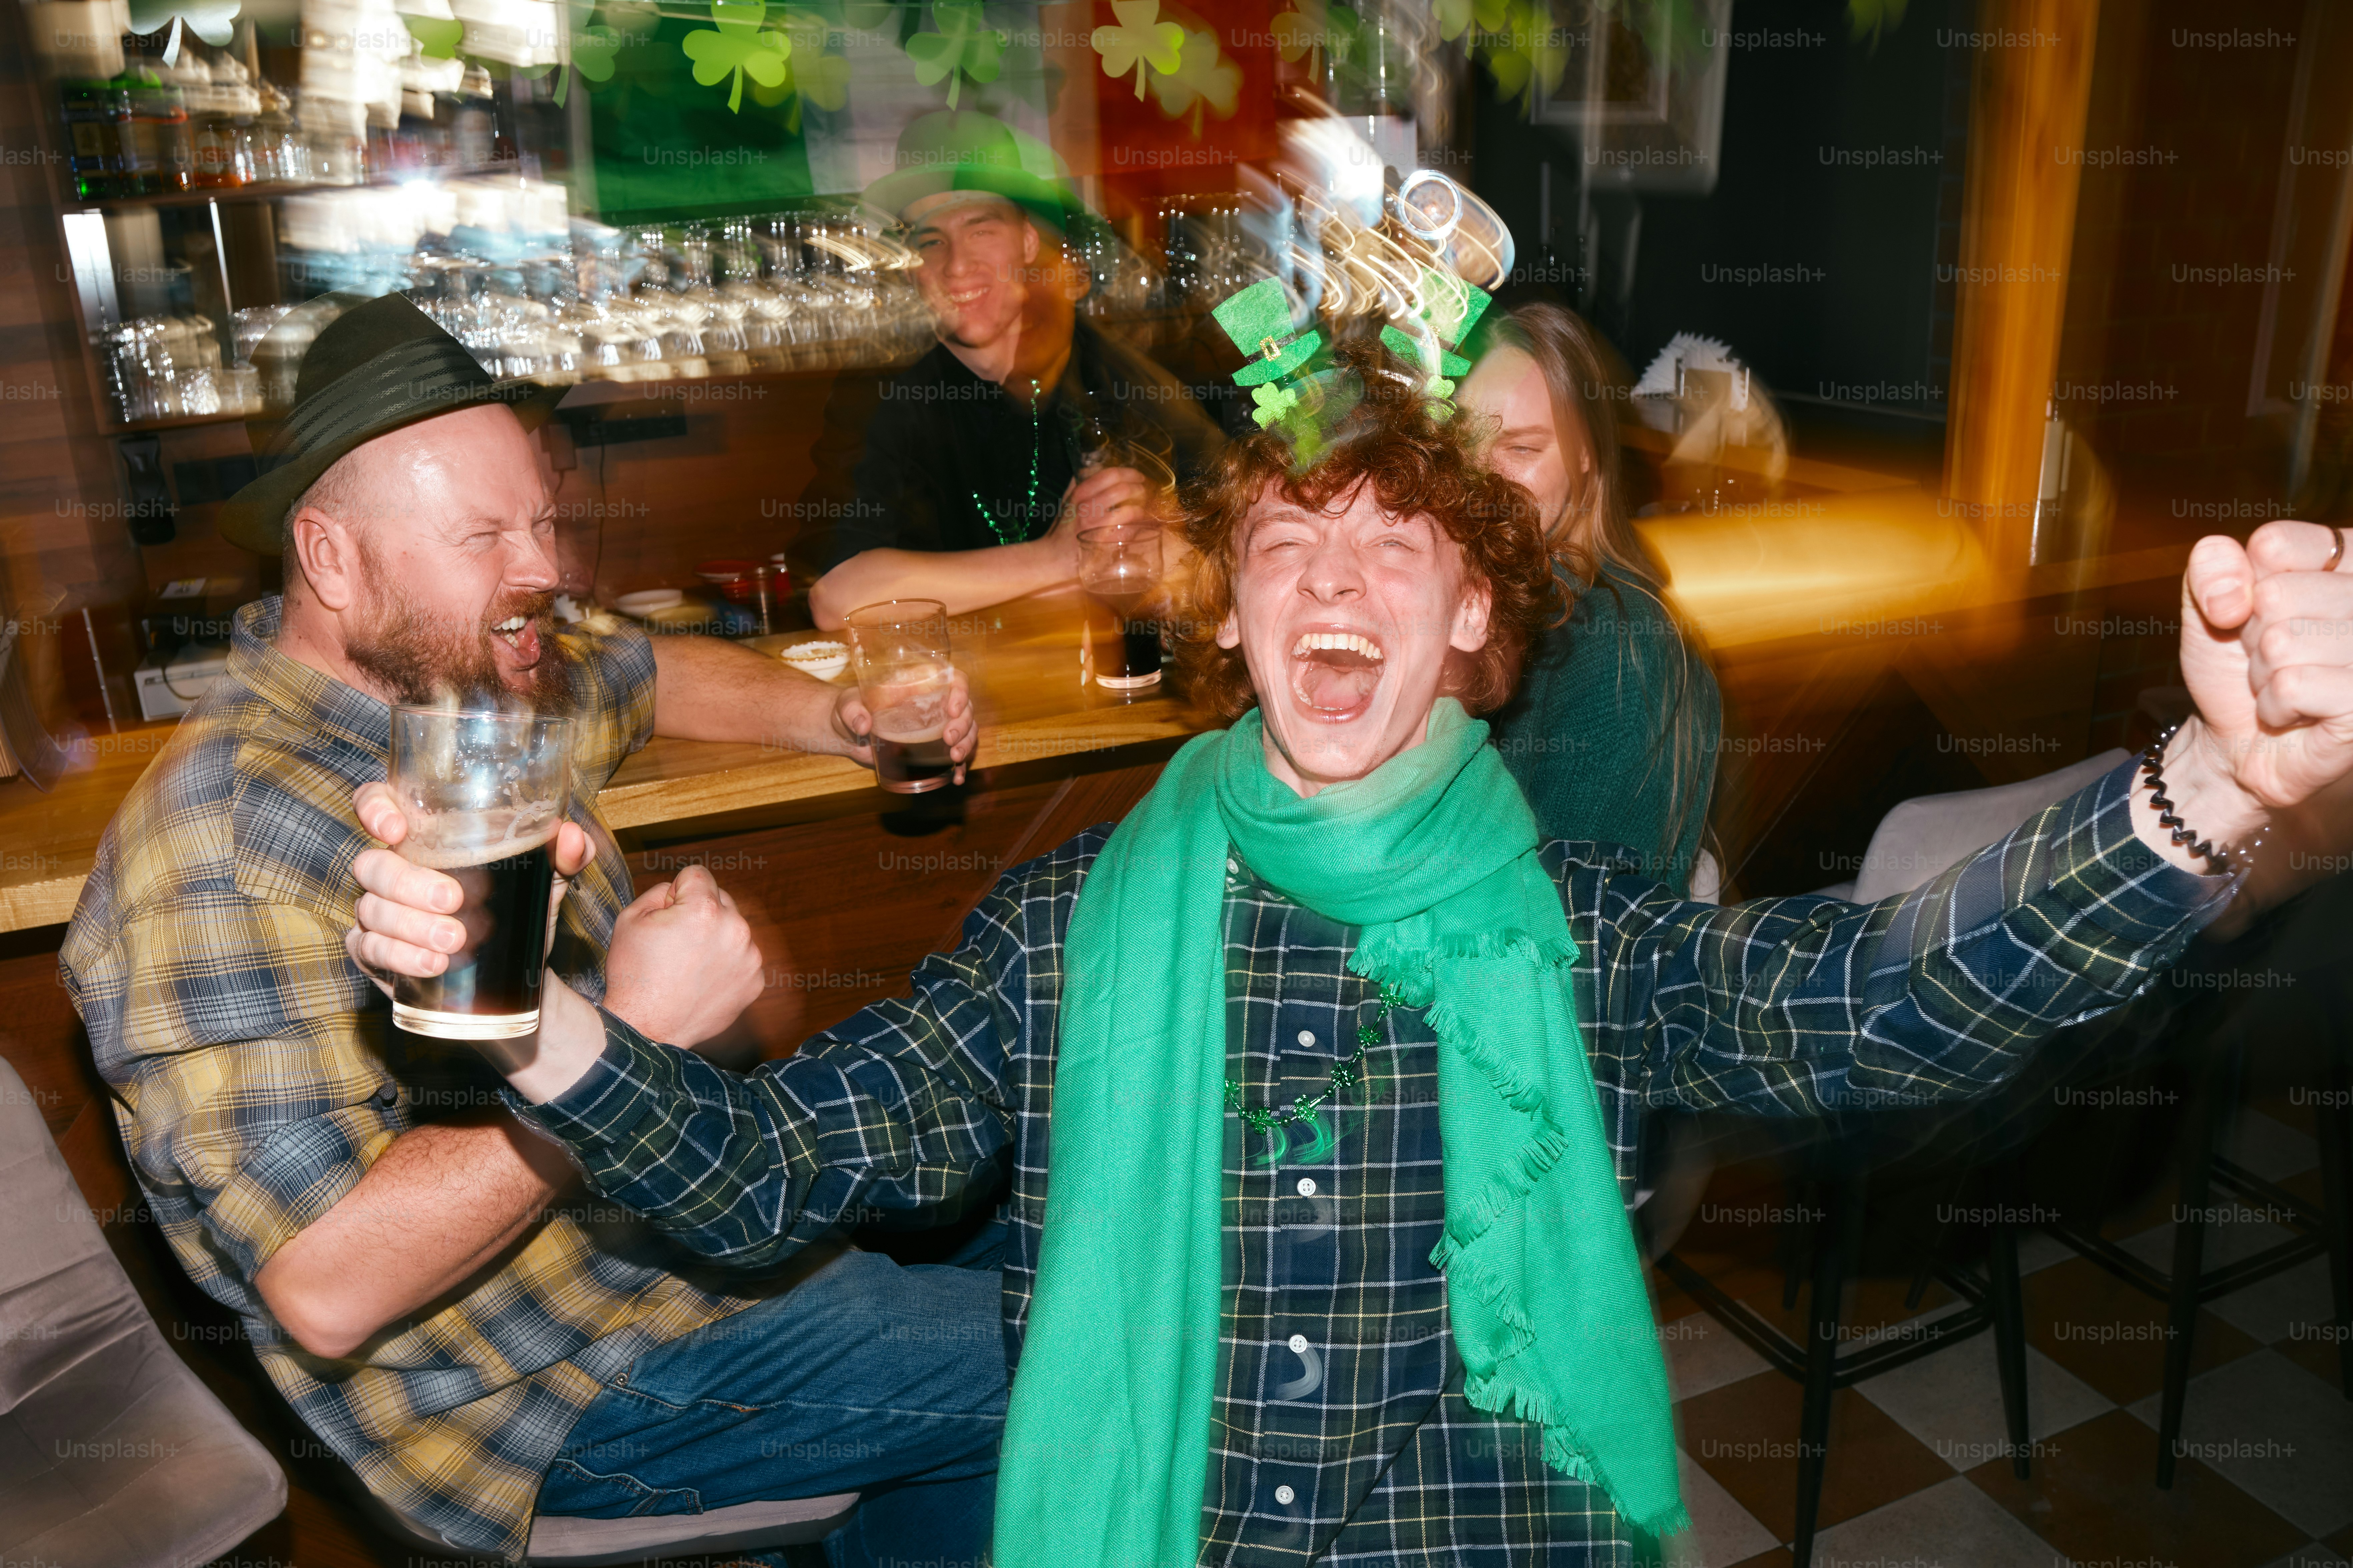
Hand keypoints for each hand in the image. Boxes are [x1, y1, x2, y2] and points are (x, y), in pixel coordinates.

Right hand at [345, 782, 593, 992]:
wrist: (513, 974)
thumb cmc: (516, 910)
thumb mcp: (545, 880)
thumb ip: (563, 855)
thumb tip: (572, 838)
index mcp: (423, 839)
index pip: (377, 805)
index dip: (374, 808)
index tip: (396, 829)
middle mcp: (392, 871)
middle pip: (372, 864)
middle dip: (409, 883)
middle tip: (452, 899)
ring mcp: (378, 912)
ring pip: (371, 909)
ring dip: (411, 926)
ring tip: (454, 941)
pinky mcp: (375, 953)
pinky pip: (370, 949)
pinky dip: (400, 956)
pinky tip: (433, 964)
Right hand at [602, 866, 764, 1046]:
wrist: (646, 1030)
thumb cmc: (634, 976)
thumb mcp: (631, 919)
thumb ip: (659, 891)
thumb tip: (679, 890)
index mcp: (704, 910)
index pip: (697, 874)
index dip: (677, 891)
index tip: (667, 913)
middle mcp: (735, 929)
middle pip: (720, 899)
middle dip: (700, 912)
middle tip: (676, 942)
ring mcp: (749, 957)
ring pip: (733, 928)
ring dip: (716, 937)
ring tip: (689, 964)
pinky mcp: (755, 981)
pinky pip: (742, 956)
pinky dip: (726, 963)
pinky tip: (702, 980)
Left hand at [831, 667, 976, 783]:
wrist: (846, 733)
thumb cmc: (848, 709)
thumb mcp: (846, 706)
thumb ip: (852, 711)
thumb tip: (863, 724)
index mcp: (918, 685)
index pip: (952, 679)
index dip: (960, 691)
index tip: (952, 710)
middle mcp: (932, 703)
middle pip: (965, 708)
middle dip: (964, 725)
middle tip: (950, 740)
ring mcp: (935, 727)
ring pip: (966, 730)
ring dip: (967, 744)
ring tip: (955, 758)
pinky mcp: (931, 748)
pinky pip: (955, 754)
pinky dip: (960, 766)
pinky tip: (957, 777)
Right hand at [1045, 465, 1154, 559]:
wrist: (1052, 556)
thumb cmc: (1062, 528)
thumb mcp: (1066, 501)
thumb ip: (1077, 483)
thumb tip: (1093, 467)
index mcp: (1079, 493)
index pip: (1109, 474)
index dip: (1129, 473)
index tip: (1138, 477)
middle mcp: (1087, 508)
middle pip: (1122, 490)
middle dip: (1139, 490)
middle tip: (1144, 493)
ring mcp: (1096, 527)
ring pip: (1129, 511)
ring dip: (1141, 510)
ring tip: (1143, 511)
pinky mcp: (1103, 545)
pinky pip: (1128, 532)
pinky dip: (1138, 529)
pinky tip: (1140, 528)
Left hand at [2178, 520, 2352, 811]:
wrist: (2236, 737)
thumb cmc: (2234, 664)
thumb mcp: (2208, 604)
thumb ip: (2211, 566)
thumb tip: (2234, 593)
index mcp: (2348, 559)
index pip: (2275, 544)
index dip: (2243, 585)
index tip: (2251, 612)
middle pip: (2278, 596)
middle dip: (2253, 634)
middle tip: (2270, 657)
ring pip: (2284, 643)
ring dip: (2263, 672)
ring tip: (2281, 682)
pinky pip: (2292, 686)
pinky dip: (2274, 705)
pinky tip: (2295, 712)